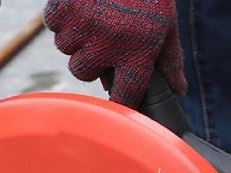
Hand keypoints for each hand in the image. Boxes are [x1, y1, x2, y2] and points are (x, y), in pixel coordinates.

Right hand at [44, 0, 185, 107]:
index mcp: (138, 51)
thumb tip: (178, 90)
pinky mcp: (63, 5)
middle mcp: (108, 42)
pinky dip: (61, 15)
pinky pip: (52, 25)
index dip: (118, 102)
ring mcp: (83, 24)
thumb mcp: (166, 23)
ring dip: (75, 35)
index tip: (115, 104)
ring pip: (66, 49)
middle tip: (102, 36)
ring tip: (93, 14)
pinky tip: (79, 2)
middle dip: (89, 58)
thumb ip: (170, 59)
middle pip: (83, 72)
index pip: (124, 96)